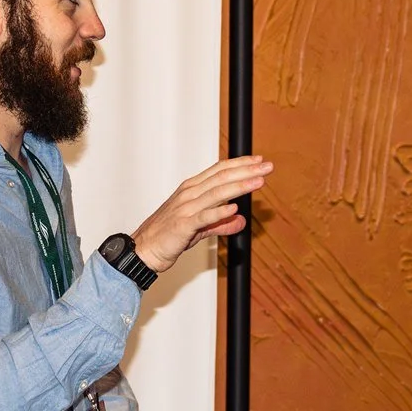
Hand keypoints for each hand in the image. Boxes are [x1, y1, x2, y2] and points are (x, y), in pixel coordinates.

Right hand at [132, 156, 272, 272]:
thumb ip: (221, 223)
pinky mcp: (183, 225)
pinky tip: (234, 208)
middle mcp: (189, 194)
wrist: (144, 249)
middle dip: (246, 171)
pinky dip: (219, 212)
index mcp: (192, 189)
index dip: (240, 164)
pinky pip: (203, 217)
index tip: (258, 161)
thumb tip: (241, 221)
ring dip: (239, 186)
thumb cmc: (169, 235)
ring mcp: (185, 208)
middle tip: (267, 166)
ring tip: (258, 182)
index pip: (219, 171)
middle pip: (221, 177)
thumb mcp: (200, 228)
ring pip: (216, 193)